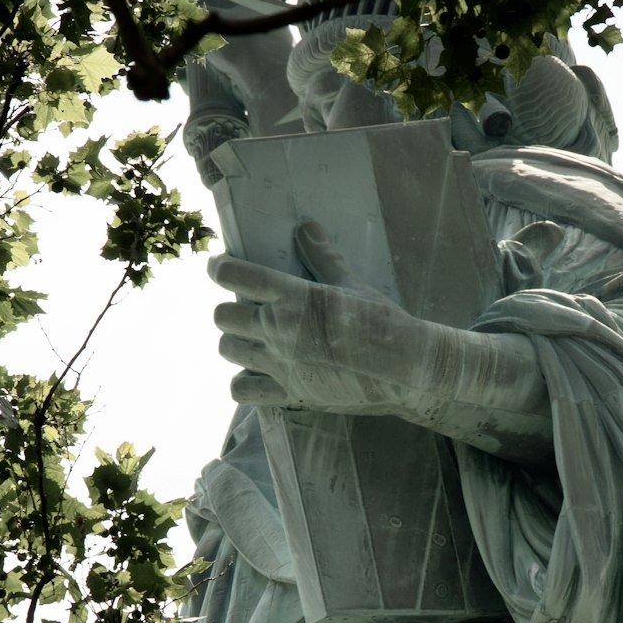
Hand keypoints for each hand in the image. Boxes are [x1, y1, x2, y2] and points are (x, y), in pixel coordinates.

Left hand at [210, 223, 419, 412]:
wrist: (403, 369)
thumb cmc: (381, 321)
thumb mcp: (352, 284)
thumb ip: (323, 257)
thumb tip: (305, 228)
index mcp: (292, 297)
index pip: (235, 276)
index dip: (220, 269)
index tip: (219, 268)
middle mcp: (278, 330)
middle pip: (222, 316)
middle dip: (229, 310)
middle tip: (247, 310)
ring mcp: (280, 364)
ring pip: (227, 349)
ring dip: (235, 342)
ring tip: (252, 340)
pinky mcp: (289, 393)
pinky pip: (242, 390)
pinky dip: (243, 382)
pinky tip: (257, 375)